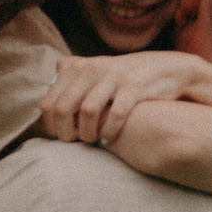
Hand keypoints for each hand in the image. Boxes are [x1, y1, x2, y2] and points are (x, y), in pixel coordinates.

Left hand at [42, 50, 203, 144]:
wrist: (167, 69)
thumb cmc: (124, 79)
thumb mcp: (96, 72)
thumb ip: (70, 83)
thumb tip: (44, 106)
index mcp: (79, 68)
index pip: (49, 103)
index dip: (51, 126)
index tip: (61, 137)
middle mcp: (92, 69)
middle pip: (63, 108)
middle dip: (65, 133)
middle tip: (74, 143)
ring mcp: (113, 77)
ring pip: (87, 112)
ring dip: (87, 134)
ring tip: (93, 142)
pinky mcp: (134, 87)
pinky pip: (115, 114)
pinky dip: (109, 131)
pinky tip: (109, 138)